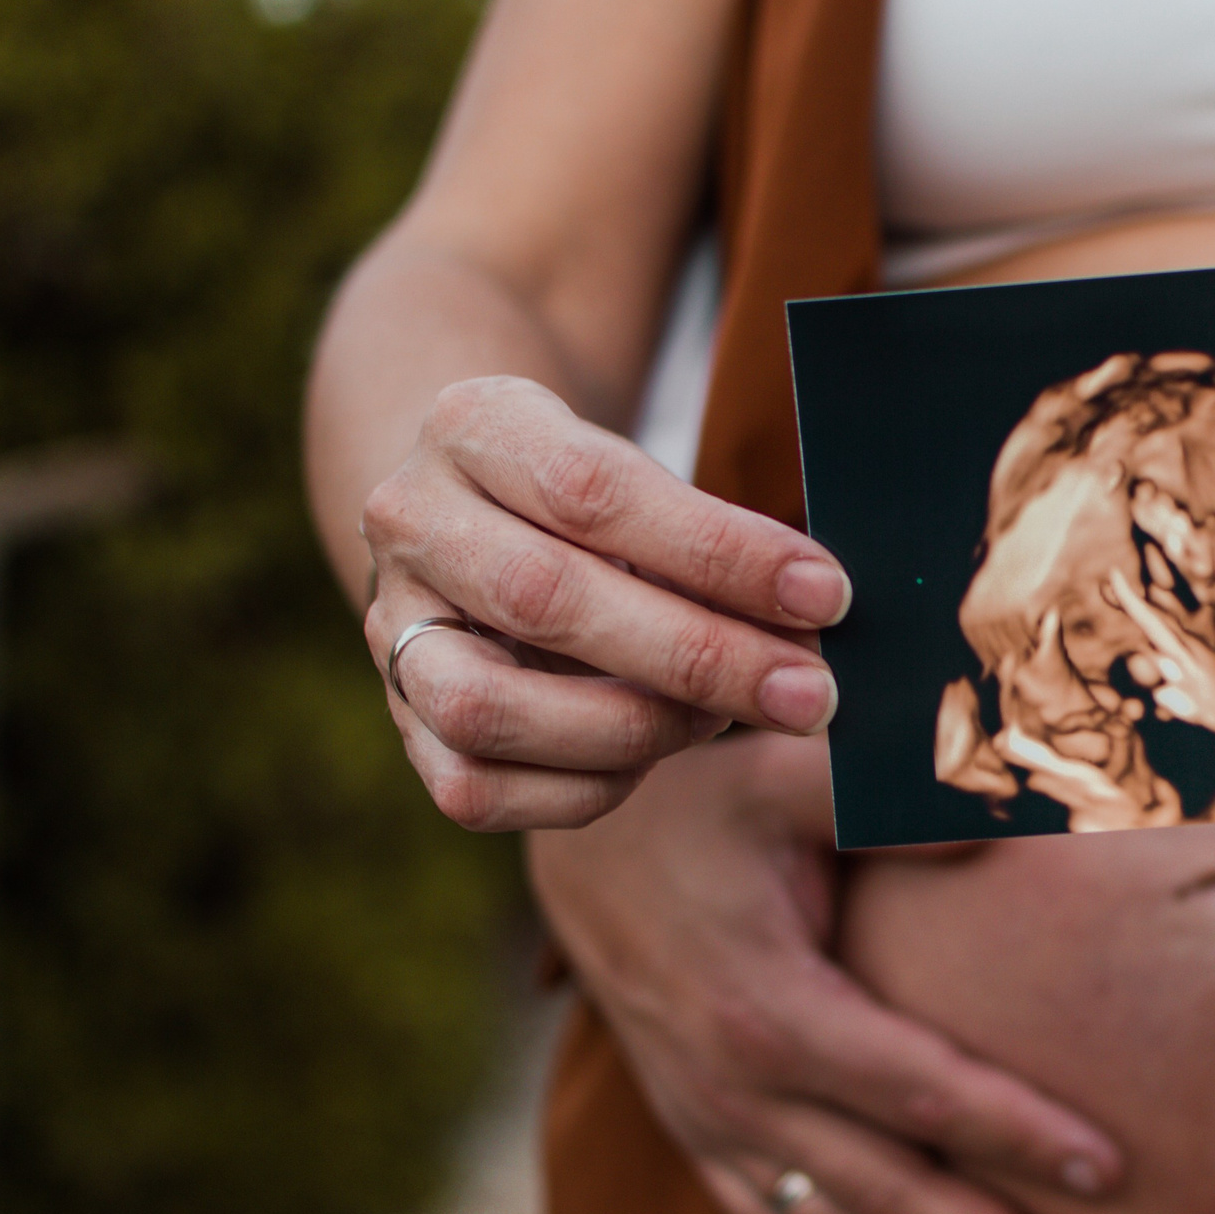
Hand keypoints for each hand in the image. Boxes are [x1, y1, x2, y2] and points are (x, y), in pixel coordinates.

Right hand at [361, 375, 852, 830]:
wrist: (482, 509)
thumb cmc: (599, 499)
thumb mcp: (642, 474)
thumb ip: (712, 536)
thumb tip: (820, 615)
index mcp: (476, 424)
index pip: (595, 492)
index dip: (719, 552)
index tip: (825, 594)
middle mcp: (411, 522)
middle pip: (546, 599)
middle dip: (700, 656)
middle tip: (808, 692)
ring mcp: (389, 626)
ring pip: (488, 709)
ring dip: (633, 729)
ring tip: (722, 718)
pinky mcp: (401, 719)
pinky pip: (478, 789)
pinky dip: (585, 786)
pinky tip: (656, 756)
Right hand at [526, 732, 1124, 1213]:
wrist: (577, 839)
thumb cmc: (700, 794)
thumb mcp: (786, 771)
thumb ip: (889, 795)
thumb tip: (1007, 820)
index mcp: (766, 1008)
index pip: (917, 1088)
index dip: (1015, 1131)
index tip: (1108, 1168)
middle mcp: (733, 1087)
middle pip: (883, 1191)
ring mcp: (707, 1121)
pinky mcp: (694, 1132)